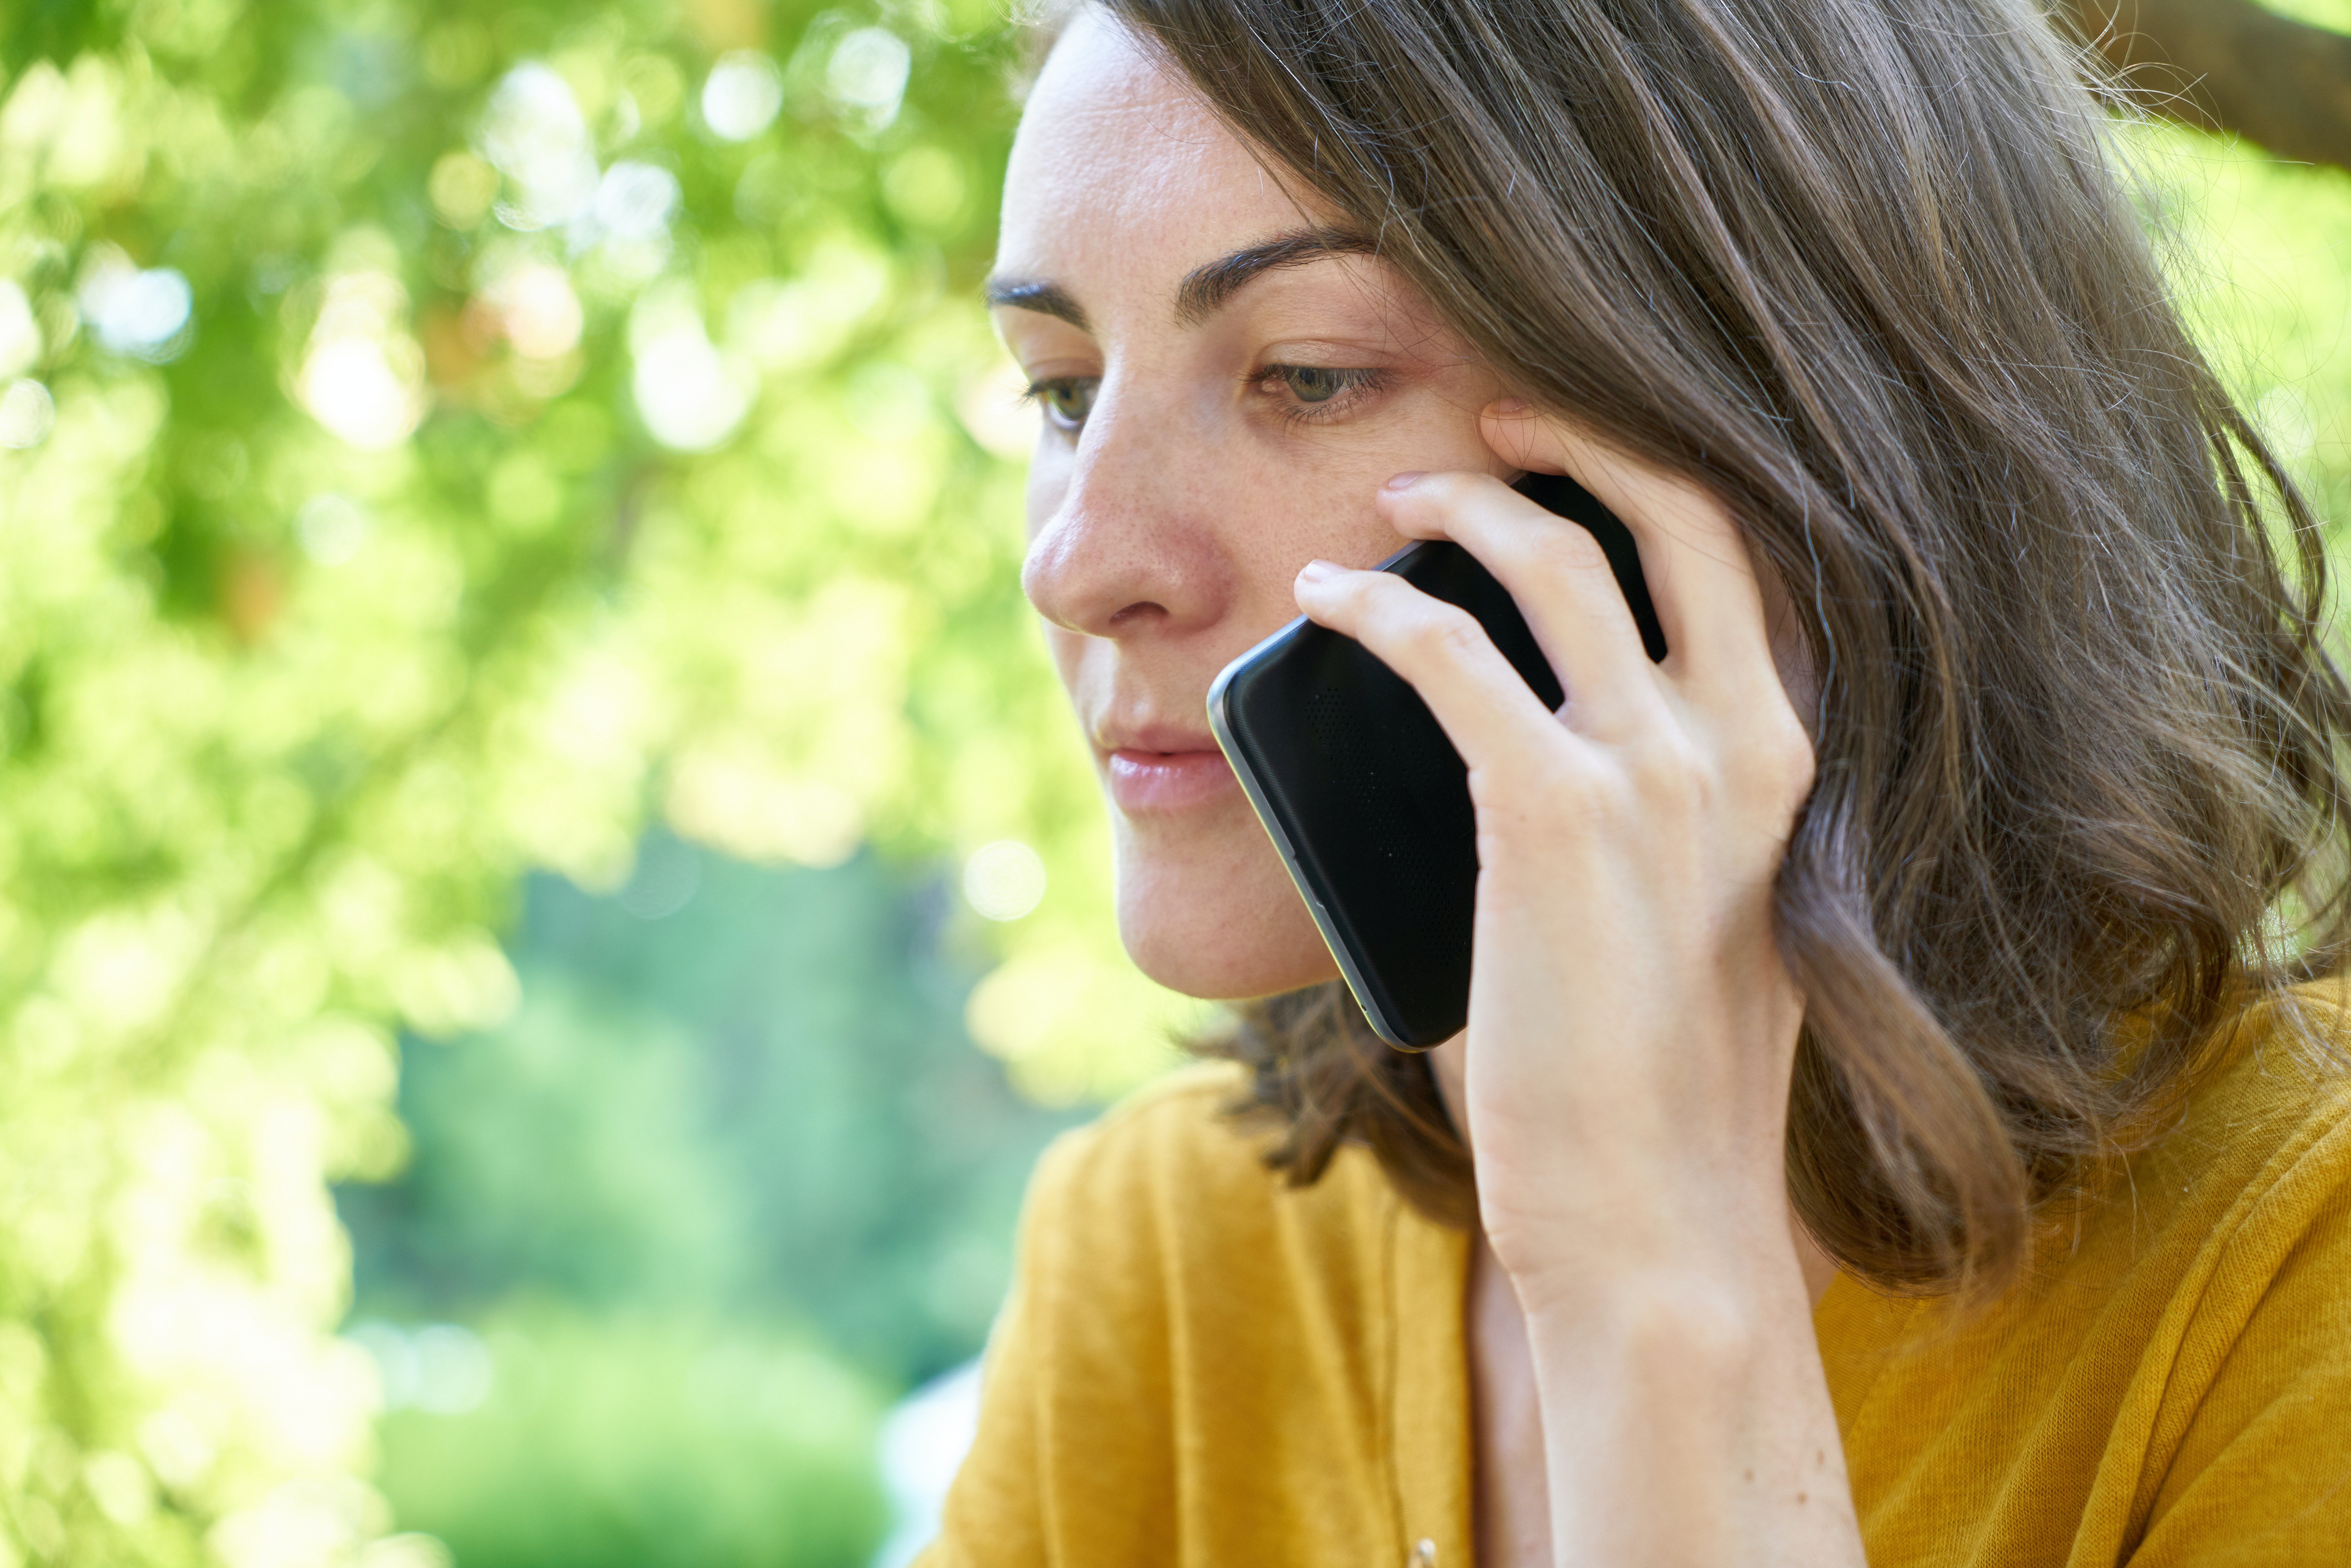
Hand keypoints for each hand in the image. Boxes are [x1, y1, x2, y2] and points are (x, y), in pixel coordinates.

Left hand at [1290, 400, 1815, 1298]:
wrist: (1661, 1218)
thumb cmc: (1653, 1084)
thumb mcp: (1688, 914)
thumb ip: (1641, 812)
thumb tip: (1515, 731)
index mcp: (1789, 767)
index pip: (1752, 565)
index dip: (1665, 479)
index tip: (1582, 449)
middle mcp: (1746, 747)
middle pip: (1685, 513)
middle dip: (1588, 438)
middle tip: (1502, 417)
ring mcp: (1659, 773)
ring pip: (1558, 560)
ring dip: (1465, 504)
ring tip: (1392, 498)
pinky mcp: (1556, 814)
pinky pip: (1448, 653)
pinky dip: (1376, 607)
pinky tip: (1325, 599)